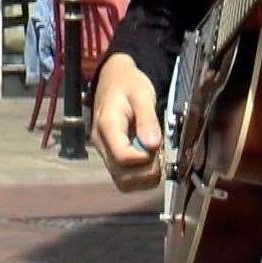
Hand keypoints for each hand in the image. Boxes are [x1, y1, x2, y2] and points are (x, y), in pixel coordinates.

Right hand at [90, 54, 162, 191]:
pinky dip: (140, 176)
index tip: (157, 145)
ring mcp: (104, 153)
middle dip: (147, 171)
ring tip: (155, 157)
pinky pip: (124, 178)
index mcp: (107, 127)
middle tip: (160, 153)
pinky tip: (149, 160)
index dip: (146, 158)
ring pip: (123, 182)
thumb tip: (153, 145)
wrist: (113, 79)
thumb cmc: (128, 84)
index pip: (123, 157)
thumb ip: (148, 119)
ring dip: (144, 177)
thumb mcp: (142, 94)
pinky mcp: (110, 157)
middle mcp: (101, 145)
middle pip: (122, 176)